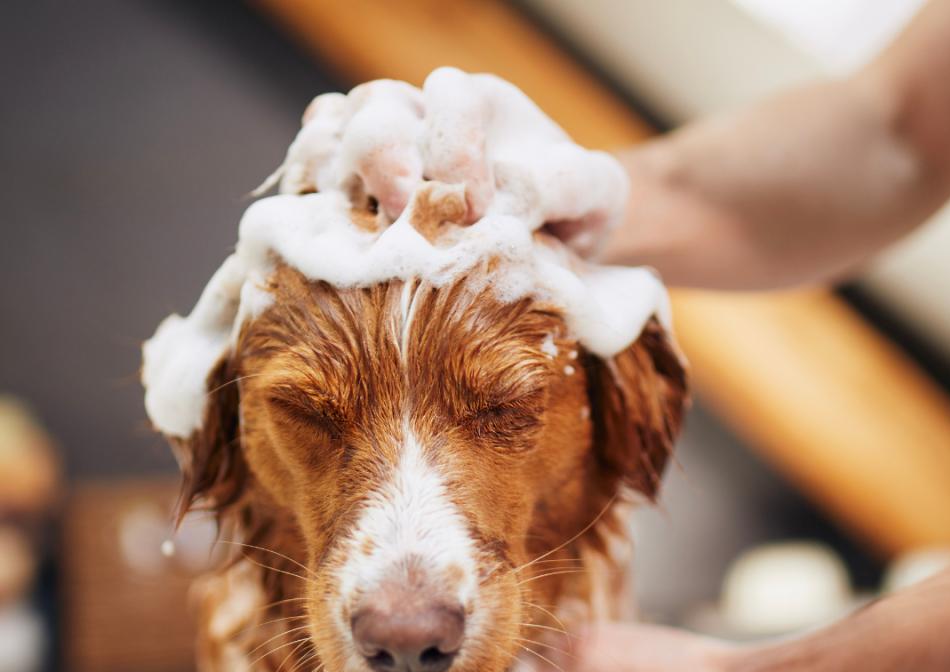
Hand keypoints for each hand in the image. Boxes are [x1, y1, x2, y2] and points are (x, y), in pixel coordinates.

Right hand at [284, 68, 627, 256]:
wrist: (542, 248)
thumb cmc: (567, 219)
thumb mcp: (594, 196)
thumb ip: (569, 184)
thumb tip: (507, 197)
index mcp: (481, 108)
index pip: (451, 99)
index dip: (457, 151)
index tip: (479, 212)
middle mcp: (421, 117)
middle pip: (376, 106)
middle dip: (385, 158)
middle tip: (403, 211)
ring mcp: (379, 150)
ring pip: (333, 131)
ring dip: (336, 176)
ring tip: (357, 225)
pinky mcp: (351, 189)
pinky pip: (311, 165)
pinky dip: (308, 187)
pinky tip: (326, 223)